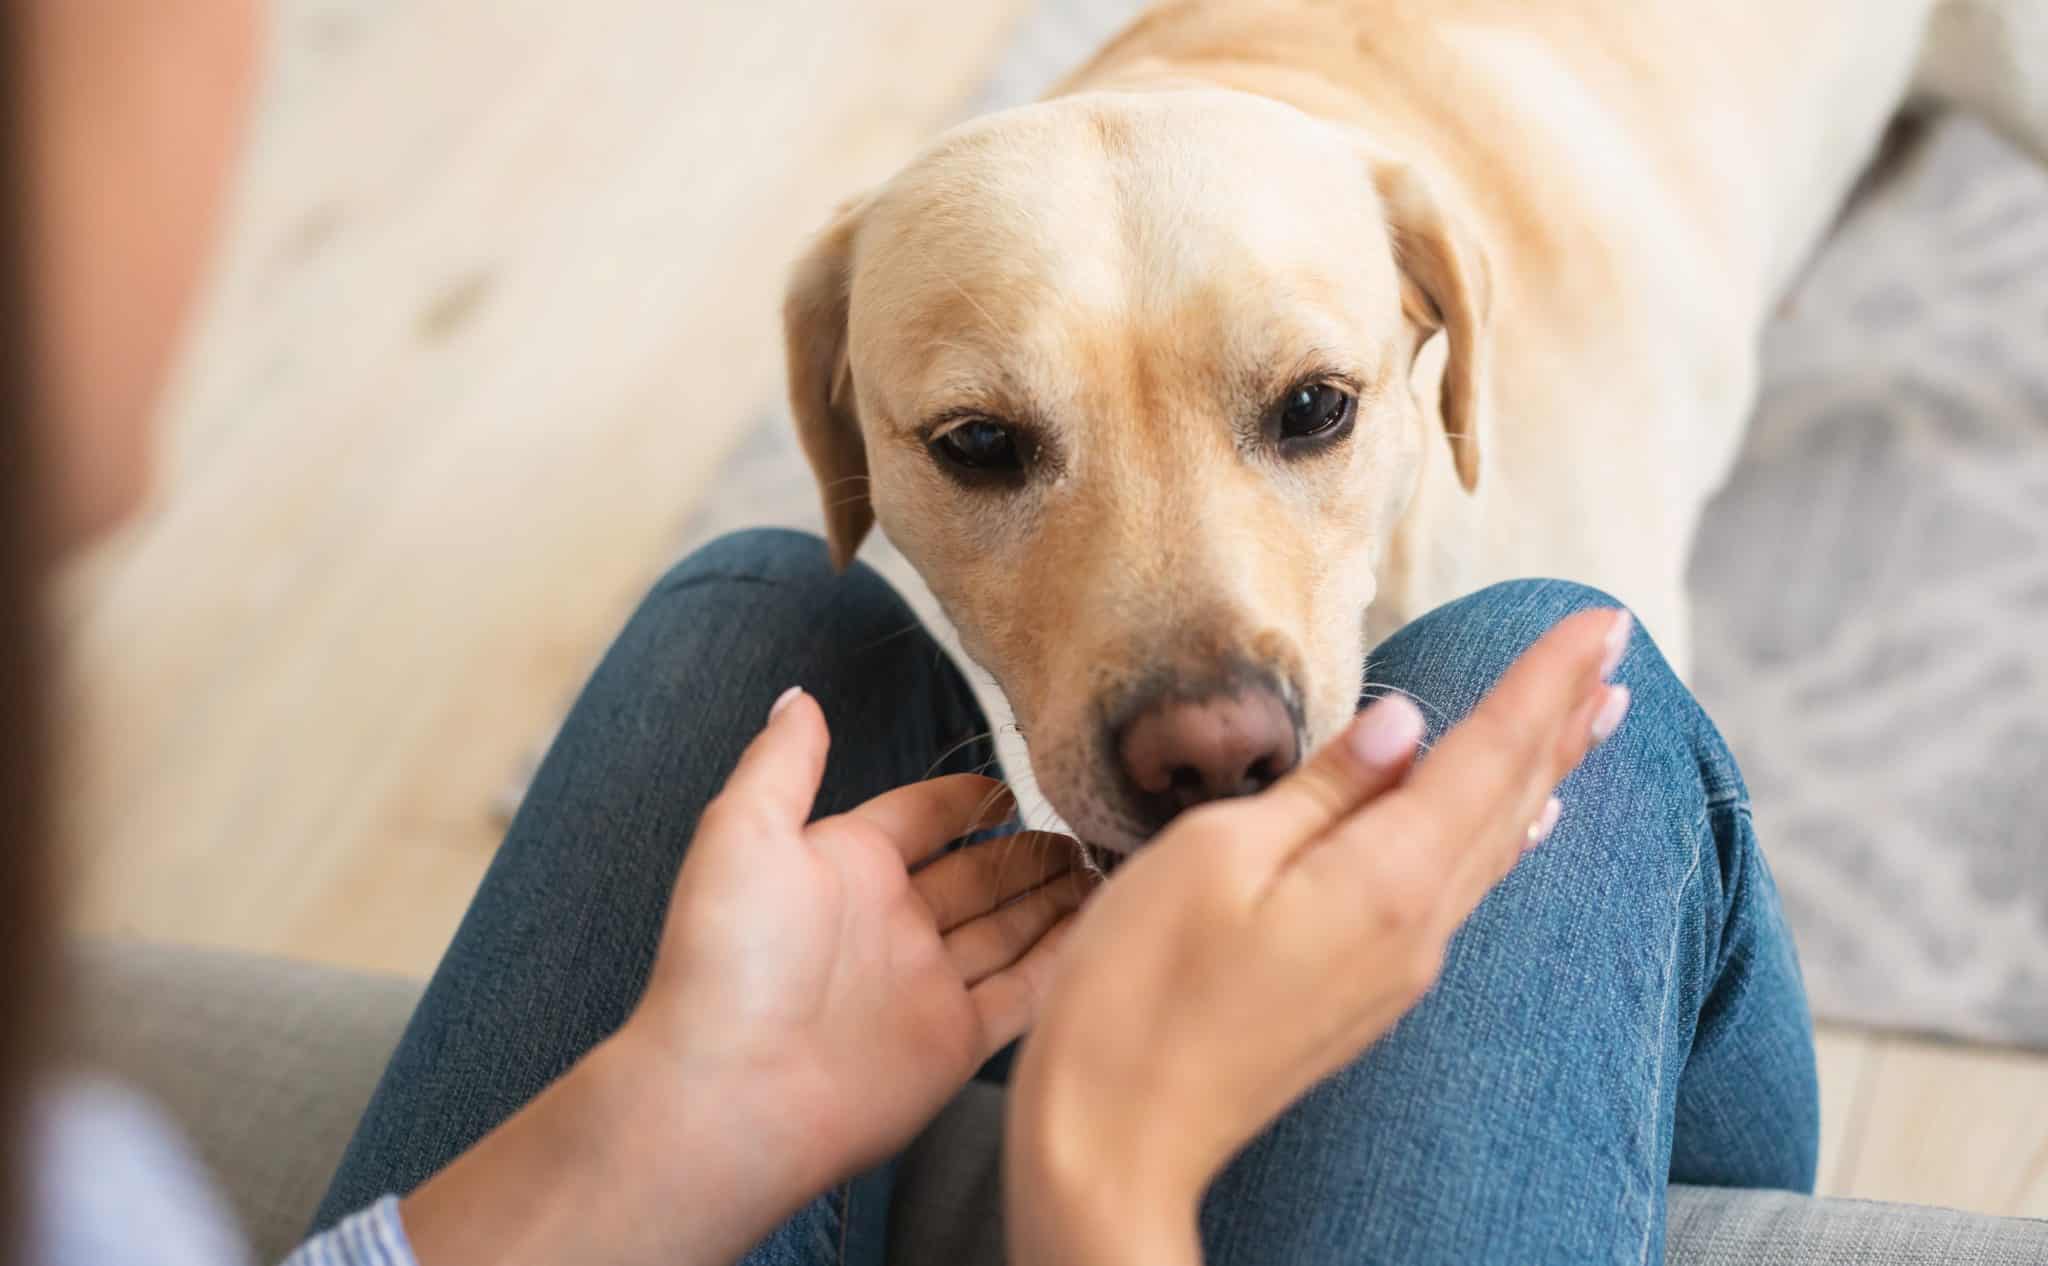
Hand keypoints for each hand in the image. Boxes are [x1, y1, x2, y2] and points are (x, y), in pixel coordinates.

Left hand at [401, 690, 1088, 1265]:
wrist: (732, 1093)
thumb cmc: (733, 956)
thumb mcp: (744, 831)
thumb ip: (782, 762)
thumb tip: (798, 694)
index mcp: (845, 866)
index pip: (921, 816)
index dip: (968, 798)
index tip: (1020, 780)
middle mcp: (890, 922)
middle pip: (977, 874)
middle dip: (1030, 850)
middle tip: (1090, 825)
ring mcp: (925, 984)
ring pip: (1007, 929)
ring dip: (1055, 898)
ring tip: (1111, 866)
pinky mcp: (955, 1042)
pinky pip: (1024, 992)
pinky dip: (1064, 961)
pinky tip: (1107, 928)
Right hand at [1006, 610, 1631, 1265]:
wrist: (1117, 1139)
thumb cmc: (1139, 992)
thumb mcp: (1215, 856)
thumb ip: (1323, 788)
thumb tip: (1406, 723)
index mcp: (1383, 879)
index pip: (1488, 754)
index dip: (1545, 682)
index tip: (1603, 620)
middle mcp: (1416, 926)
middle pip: (1510, 799)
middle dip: (1564, 716)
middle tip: (1618, 648)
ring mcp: (1399, 968)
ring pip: (1496, 846)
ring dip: (1548, 772)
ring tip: (1594, 719)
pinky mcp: (1369, 992)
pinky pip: (1463, 891)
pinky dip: (1503, 835)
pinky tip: (1523, 825)